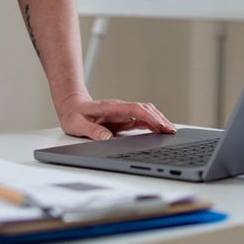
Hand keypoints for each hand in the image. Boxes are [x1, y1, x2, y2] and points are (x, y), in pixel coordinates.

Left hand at [55, 93, 176, 140]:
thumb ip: (92, 131)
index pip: (135, 110)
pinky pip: (142, 119)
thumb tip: (106, 138)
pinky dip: (153, 123)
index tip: (160, 125)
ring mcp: (123, 113)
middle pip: (145, 109)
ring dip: (159, 120)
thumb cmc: (74, 114)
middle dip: (159, 119)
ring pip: (146, 113)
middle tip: (172, 131)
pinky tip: (160, 130)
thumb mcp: (77, 124)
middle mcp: (120, 108)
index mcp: (111, 108)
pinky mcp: (123, 118)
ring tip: (171, 132)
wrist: (72, 105)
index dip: (149, 117)